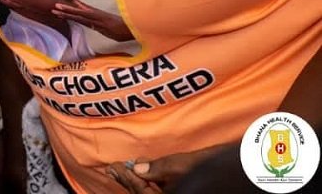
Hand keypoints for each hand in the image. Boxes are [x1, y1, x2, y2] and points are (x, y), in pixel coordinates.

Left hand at [52, 0, 132, 41]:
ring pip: (79, 14)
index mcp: (100, 18)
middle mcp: (97, 16)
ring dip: (67, 11)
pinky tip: (68, 12)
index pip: (84, 14)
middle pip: (79, 12)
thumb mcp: (115, 31)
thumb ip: (107, 28)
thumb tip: (101, 29)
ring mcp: (98, 17)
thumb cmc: (128, 29)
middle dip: (66, 10)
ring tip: (56, 8)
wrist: (136, 28)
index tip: (64, 7)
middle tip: (54, 6)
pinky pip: (85, 17)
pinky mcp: (100, 19)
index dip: (73, 10)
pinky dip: (76, 13)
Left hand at [106, 145, 225, 192]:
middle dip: (130, 183)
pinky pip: (164, 192)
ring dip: (139, 184)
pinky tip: (145, 175)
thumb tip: (137, 167)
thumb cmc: (216, 167)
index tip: (112, 167)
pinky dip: (152, 185)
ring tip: (123, 171)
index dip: (126, 180)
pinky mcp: (189, 192)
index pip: (142, 193)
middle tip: (112, 170)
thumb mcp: (184, 164)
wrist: (244, 172)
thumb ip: (158, 167)